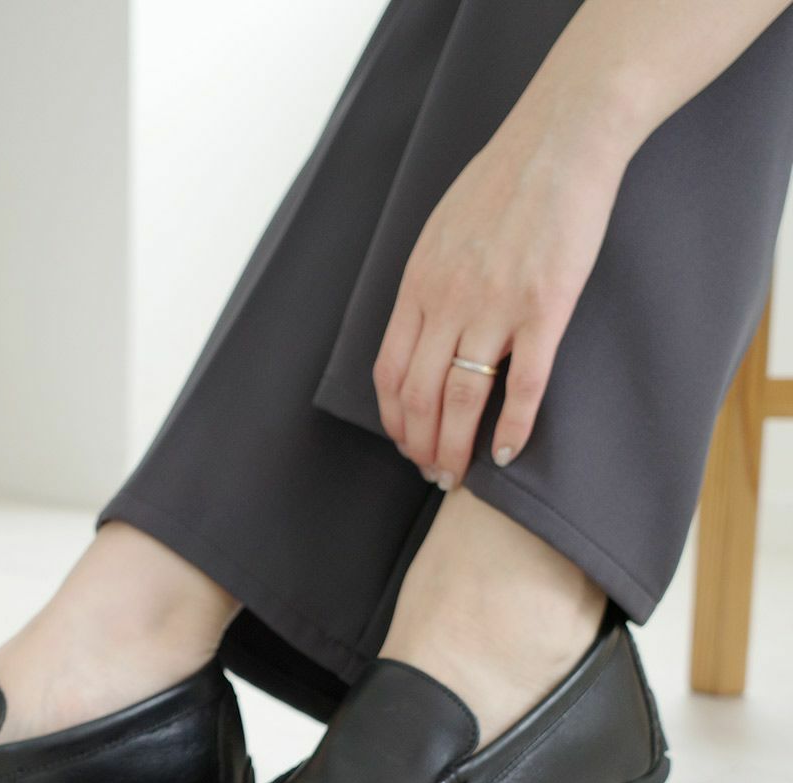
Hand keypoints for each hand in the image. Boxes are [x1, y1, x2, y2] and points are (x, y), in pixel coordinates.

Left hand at [372, 115, 627, 487]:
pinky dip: (513, 428)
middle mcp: (447, 301)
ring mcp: (496, 306)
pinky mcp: (546, 307)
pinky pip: (524, 384)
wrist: (560, 138)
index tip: (404, 442)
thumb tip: (419, 329)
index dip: (393, 418)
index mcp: (418, 285)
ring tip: (457, 477)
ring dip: (455, 448)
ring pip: (462, 398)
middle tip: (431, 473)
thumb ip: (426, 284)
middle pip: (419, 395)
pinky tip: (508, 454)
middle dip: (419, 445)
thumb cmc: (501, 182)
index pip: (390, 371)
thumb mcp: (439, 232)